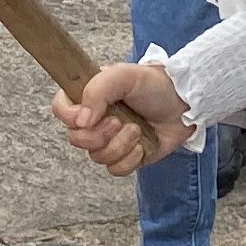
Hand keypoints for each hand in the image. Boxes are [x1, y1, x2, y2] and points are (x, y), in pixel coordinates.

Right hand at [54, 62, 193, 174]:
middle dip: (100, 135)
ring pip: (97, 157)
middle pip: (76, 139)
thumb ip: (97, 90)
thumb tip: (81, 121)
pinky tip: (142, 145)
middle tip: (119, 121)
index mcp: (90, 96)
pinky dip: (130, 159)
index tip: (88, 116)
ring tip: (137, 129)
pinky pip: (115, 170)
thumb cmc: (156, 85)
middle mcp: (96, 119)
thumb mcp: (125, 75)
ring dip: (120, 145)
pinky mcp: (125, 157)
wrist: (185, 104)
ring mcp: (109, 140)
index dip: (69, 117)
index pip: (61, 110)